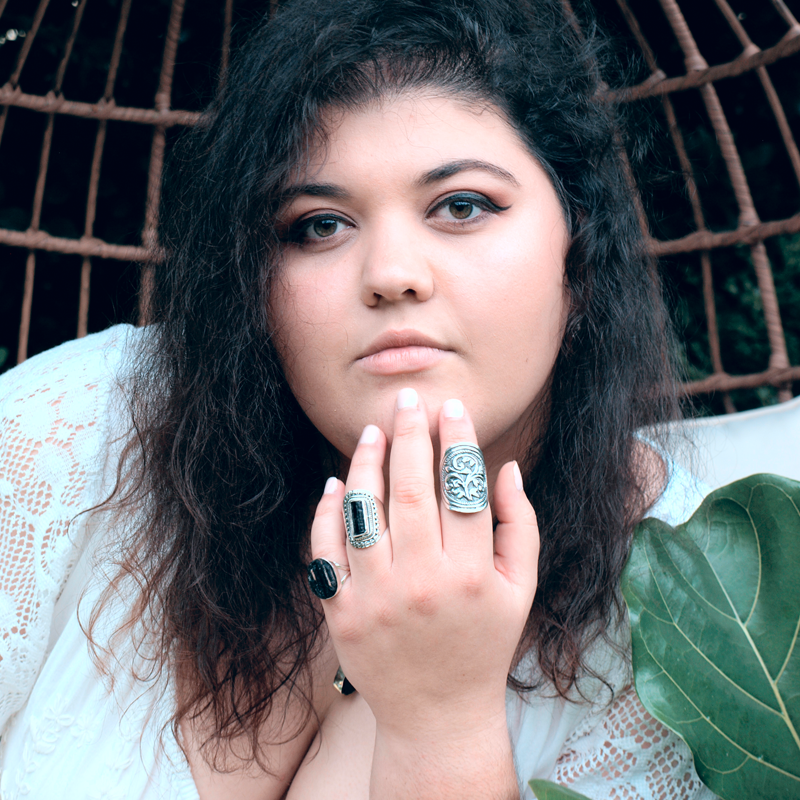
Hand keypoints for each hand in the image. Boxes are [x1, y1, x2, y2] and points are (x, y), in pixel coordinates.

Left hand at [310, 388, 538, 745]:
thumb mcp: (520, 590)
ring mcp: (375, 597)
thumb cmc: (483, 645)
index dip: (457, 440)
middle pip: (410, 490)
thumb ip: (520, 526)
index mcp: (471, 575)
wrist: (437, 714)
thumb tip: (506, 467)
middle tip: (409, 400)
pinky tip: (337, 483)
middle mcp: (422, 582)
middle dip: (411, 436)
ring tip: (373, 431)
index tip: (452, 407)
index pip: (462, 489)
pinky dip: (328, 512)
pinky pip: (326, 549)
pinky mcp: (341, 612)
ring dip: (366, 464)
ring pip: (364, 512)